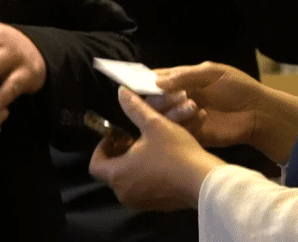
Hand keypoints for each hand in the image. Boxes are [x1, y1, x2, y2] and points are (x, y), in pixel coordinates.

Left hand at [89, 87, 224, 209]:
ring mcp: (140, 202)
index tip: (117, 135)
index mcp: (117, 174)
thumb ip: (134, 108)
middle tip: (133, 138)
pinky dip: (145, 176)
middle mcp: (124, 193)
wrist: (203, 181)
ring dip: (132, 164)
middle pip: (111, 172)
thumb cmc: (174, 152)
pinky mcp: (156, 206)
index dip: (102, 147)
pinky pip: (143, 189)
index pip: (95, 164)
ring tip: (148, 147)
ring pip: (127, 181)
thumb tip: (120, 91)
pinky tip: (162, 161)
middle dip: (119, 154)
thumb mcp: (154, 124)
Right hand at [152, 62, 265, 150]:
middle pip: (156, 101)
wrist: (259, 113)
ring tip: (193, 104)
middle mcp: (180, 99)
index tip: (137, 83)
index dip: (146, 81)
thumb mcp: (212, 73)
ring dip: (175, 111)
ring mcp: (186, 118)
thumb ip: (184, 76)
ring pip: (165, 118)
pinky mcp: (193, 135)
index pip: (157, 80)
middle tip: (178, 95)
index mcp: (183, 81)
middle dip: (162, 98)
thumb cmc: (238, 87)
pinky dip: (187, 124)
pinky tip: (203, 116)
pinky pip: (179, 132)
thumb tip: (156, 82)